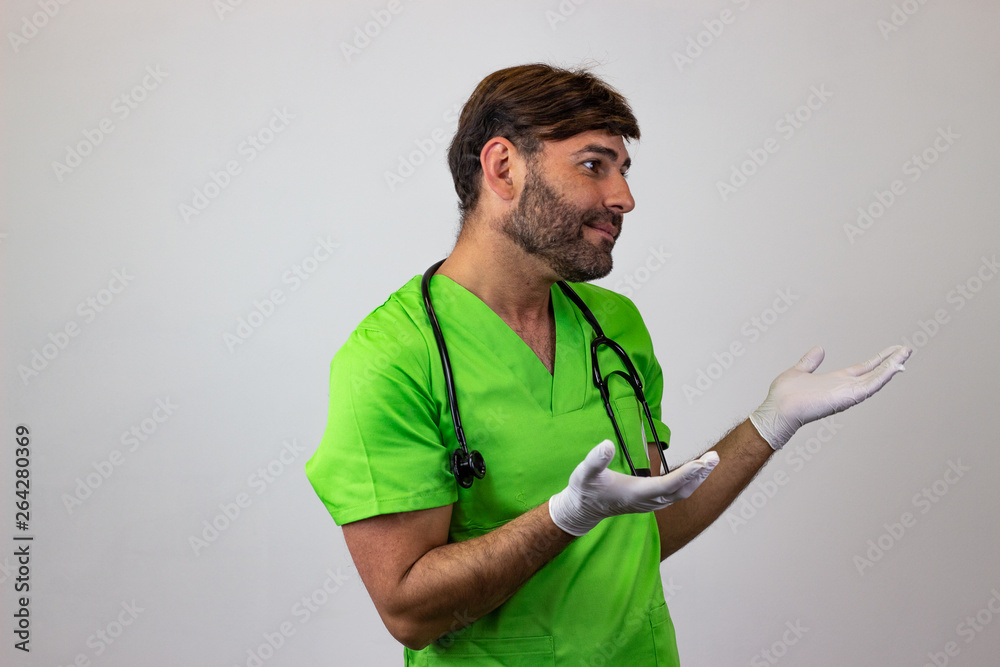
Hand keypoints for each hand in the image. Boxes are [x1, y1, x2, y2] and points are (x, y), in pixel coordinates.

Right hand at [548, 441, 718, 536]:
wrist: (583, 510)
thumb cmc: (585, 490)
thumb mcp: (585, 472)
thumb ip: (596, 459)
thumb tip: (607, 444)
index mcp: (636, 494)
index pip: (667, 485)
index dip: (686, 474)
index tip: (701, 463)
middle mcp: (648, 501)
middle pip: (681, 490)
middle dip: (699, 474)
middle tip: (714, 457)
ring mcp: (651, 504)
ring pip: (682, 492)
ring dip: (698, 477)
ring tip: (711, 461)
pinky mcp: (652, 502)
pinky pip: (677, 493)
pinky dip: (690, 481)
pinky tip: (696, 471)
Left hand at [749, 345, 911, 449]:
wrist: (778, 409)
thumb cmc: (784, 396)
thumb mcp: (799, 371)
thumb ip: (810, 361)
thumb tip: (819, 349)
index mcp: (836, 381)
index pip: (863, 368)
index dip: (878, 359)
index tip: (893, 350)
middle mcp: (845, 387)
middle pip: (874, 372)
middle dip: (891, 361)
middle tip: (907, 349)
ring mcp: (848, 393)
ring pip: (877, 378)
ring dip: (892, 366)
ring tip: (906, 352)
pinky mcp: (848, 397)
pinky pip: (871, 385)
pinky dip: (885, 375)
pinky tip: (897, 365)